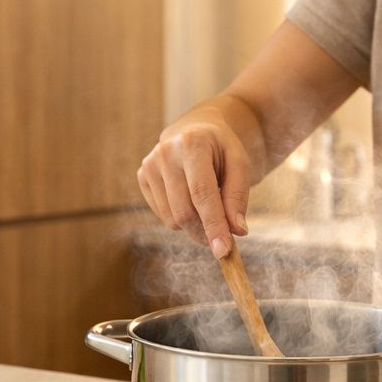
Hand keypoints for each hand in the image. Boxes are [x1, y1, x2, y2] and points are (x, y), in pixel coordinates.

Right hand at [138, 109, 250, 258]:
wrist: (196, 130)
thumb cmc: (222, 150)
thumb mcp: (239, 165)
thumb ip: (238, 197)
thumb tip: (237, 231)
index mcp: (192, 144)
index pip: (202, 194)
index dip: (213, 225)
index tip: (223, 251)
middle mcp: (165, 153)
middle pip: (184, 212)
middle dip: (205, 231)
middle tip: (222, 236)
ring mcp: (149, 165)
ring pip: (172, 219)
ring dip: (194, 225)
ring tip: (206, 205)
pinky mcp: (142, 177)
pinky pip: (163, 215)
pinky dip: (180, 217)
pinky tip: (188, 198)